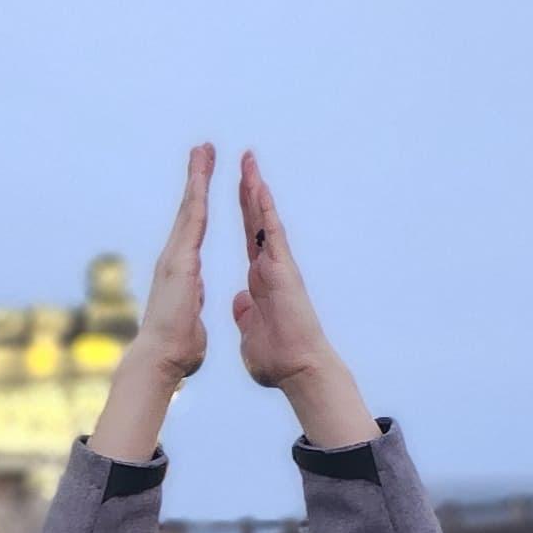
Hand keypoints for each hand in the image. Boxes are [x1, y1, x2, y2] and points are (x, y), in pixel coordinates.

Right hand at [87, 147, 211, 459]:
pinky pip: (193, 222)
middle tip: (202, 149)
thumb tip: (190, 307)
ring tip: (203, 150)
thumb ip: (191, 310)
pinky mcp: (180, 260)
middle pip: (189, 211)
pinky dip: (198, 198)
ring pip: (189, 209)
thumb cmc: (176, 350)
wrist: (160, 359)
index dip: (199, 205)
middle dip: (196, 179)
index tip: (203, 184)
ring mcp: (175, 257)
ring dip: (196, 178)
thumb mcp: (190, 323)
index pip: (194, 231)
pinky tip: (203, 176)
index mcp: (183, 273)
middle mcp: (175, 259)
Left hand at [228, 152, 371, 442]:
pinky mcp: (283, 271)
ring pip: (265, 221)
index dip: (242, 214)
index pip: (248, 239)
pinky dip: (266, 212)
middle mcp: (269, 269)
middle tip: (243, 161)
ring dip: (257, 191)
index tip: (235, 191)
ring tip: (249, 162)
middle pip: (256, 222)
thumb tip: (241, 302)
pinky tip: (259, 189)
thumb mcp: (250, 333)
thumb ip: (247, 315)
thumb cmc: (277, 359)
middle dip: (248, 191)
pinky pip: (273, 235)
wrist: (297, 371)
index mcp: (259, 282)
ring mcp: (277, 267)